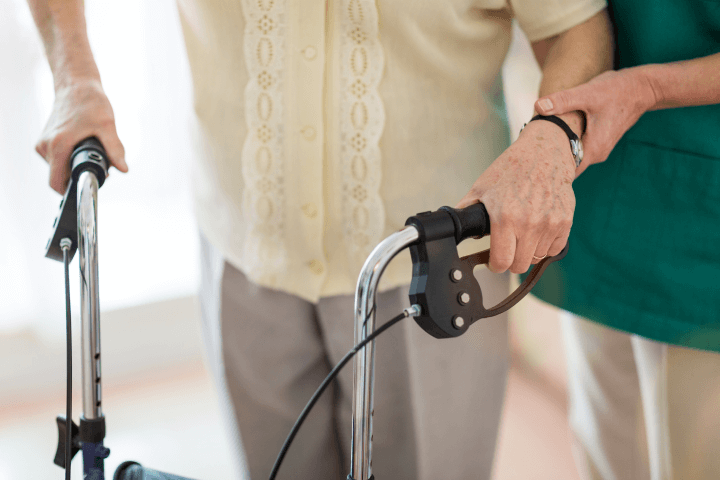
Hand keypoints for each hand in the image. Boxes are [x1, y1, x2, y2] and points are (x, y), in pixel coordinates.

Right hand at [36, 77, 126, 192]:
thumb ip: (115, 149)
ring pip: (59, 168)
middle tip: (102, 165)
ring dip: (76, 166)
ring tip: (93, 151)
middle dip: (80, 176)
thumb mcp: (107, 126)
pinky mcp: (44, 140)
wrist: (76, 85)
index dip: (72, 190)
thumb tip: (124, 169)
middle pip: (60, 177)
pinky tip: (84, 147)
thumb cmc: (90, 102)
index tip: (91, 184)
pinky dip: (70, 158)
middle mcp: (45, 146)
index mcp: (57, 145)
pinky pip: (57, 159)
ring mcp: (43, 143)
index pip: (56, 183)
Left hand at [456, 120, 575, 273]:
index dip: (494, 265)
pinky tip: (537, 233)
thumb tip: (452, 226)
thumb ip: (465, 210)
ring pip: (536, 258)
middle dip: (510, 260)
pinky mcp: (565, 222)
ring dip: (527, 252)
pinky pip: (554, 249)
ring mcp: (549, 224)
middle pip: (519, 265)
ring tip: (522, 235)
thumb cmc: (512, 168)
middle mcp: (529, 224)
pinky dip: (545, 246)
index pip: (501, 262)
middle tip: (507, 248)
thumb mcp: (481, 187)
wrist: (544, 153)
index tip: (494, 261)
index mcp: (505, 217)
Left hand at [535, 68, 657, 175]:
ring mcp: (599, 148)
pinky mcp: (599, 141)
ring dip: (558, 153)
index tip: (531, 167)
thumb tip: (539, 107)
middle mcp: (597, 153)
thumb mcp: (587, 94)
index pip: (567, 172)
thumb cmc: (617, 91)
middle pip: (568, 166)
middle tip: (528, 155)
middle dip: (550, 162)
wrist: (642, 88)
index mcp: (594, 148)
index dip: (549, 171)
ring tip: (537, 146)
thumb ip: (563, 101)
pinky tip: (554, 137)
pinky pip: (579, 149)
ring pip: (574, 157)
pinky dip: (567, 145)